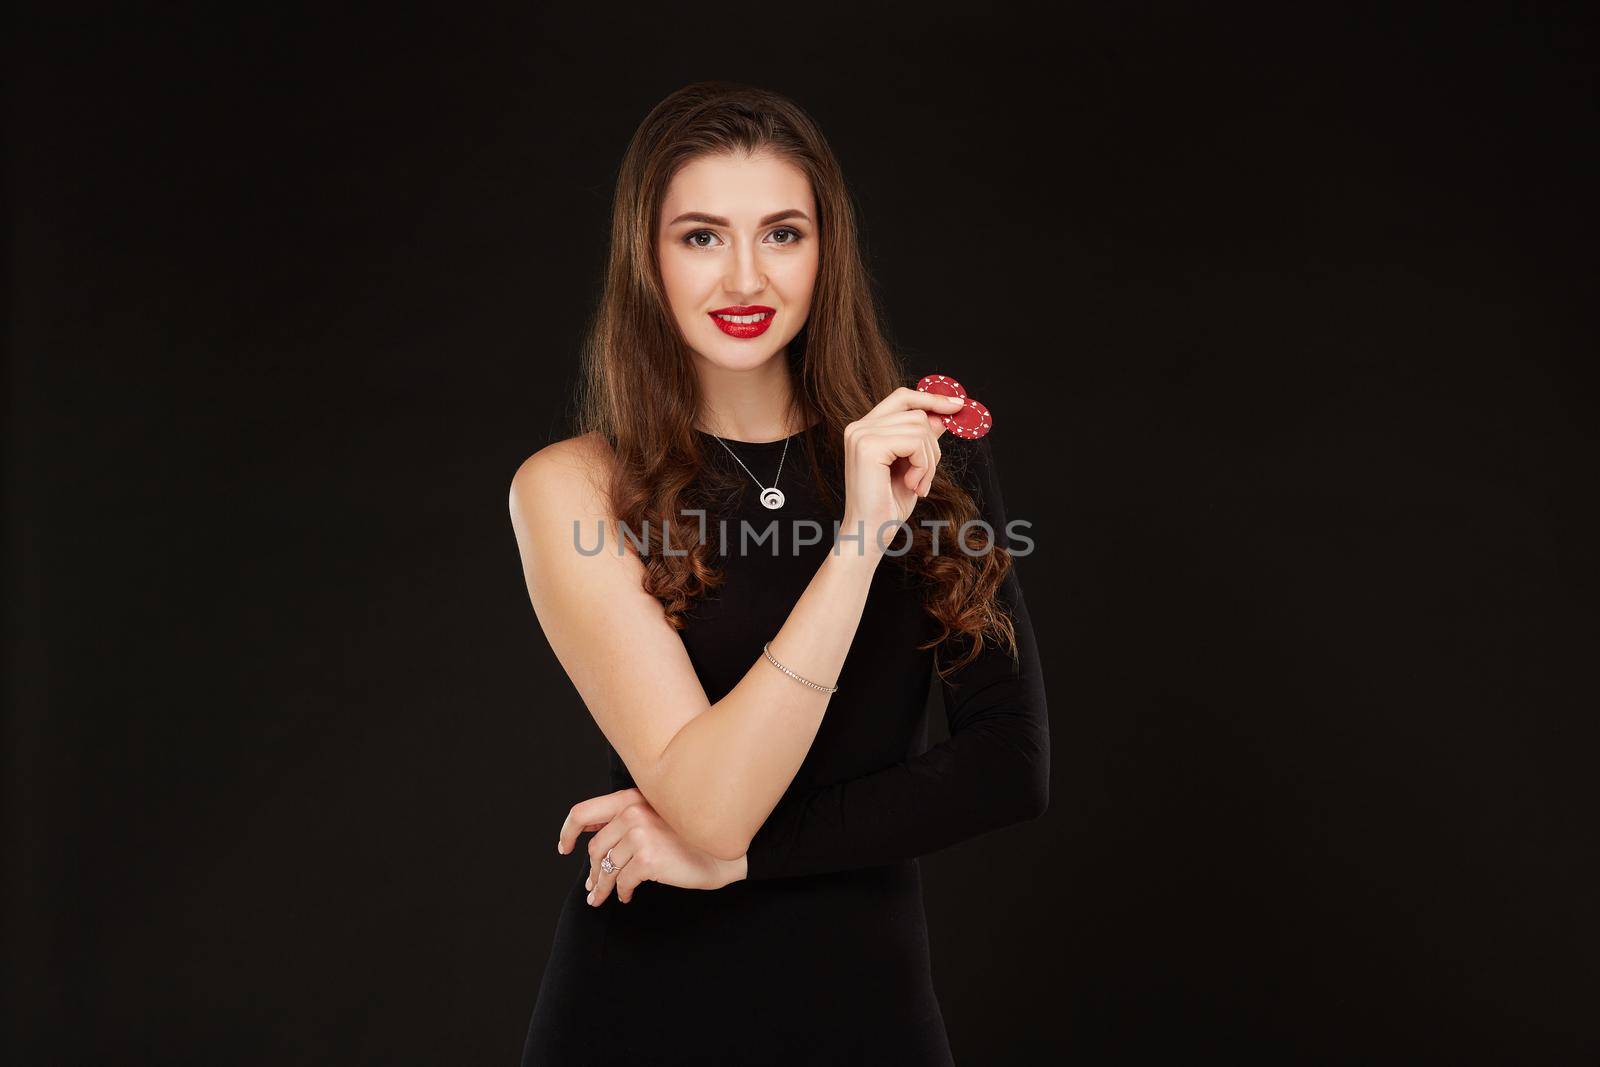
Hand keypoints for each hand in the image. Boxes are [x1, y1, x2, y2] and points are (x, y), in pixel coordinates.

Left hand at [557, 787, 747, 905]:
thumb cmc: (694, 835)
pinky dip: (621, 893)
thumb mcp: (659, 816)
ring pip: (606, 867)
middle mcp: (634, 812)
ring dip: (602, 886)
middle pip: (595, 847)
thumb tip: (592, 837)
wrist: (727, 850)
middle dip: (593, 871)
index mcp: (633, 797)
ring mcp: (641, 835)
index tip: (564, 847)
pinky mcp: (648, 859)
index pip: (584, 812)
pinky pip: (622, 882)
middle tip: (593, 886)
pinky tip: (627, 897)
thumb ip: (628, 818)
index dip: (568, 831)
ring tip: (602, 897)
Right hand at [839, 386, 960, 556]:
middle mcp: (858, 427)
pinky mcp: (869, 446)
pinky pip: (916, 442)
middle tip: (925, 478)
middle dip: (932, 447)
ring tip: (917, 484)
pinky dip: (923, 466)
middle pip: (917, 414)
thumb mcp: (913, 466)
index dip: (932, 398)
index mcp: (864, 429)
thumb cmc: (888, 505)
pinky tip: (912, 485)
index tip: (958, 405)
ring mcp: (861, 435)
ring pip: (920, 428)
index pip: (903, 397)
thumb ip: (923, 438)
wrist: (871, 534)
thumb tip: (943, 415)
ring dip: (929, 460)